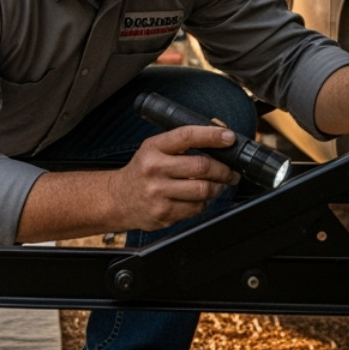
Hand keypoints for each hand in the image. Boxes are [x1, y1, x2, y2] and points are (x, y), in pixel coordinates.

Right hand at [107, 125, 240, 231]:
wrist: (117, 199)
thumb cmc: (141, 172)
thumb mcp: (154, 149)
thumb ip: (181, 143)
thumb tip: (218, 137)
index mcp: (153, 148)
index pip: (186, 136)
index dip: (212, 136)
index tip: (229, 138)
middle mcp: (154, 169)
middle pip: (201, 167)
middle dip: (224, 169)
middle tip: (231, 171)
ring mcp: (158, 193)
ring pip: (203, 190)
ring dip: (218, 187)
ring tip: (218, 185)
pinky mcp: (164, 213)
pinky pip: (197, 208)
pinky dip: (204, 203)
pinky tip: (200, 198)